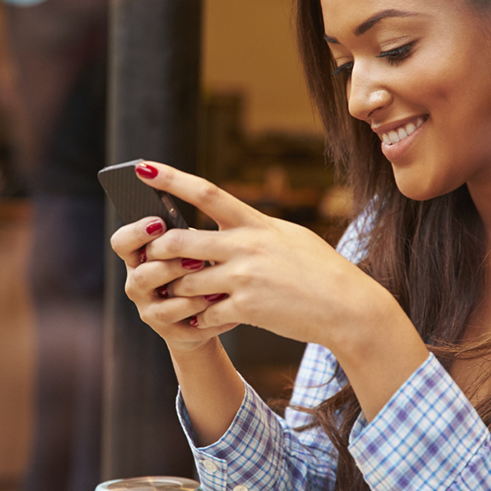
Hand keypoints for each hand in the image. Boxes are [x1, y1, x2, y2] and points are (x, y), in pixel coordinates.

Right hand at [110, 213, 236, 353]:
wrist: (200, 313)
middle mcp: (138, 285)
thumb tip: (195, 232)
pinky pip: (185, 328)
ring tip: (214, 291)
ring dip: (190, 298)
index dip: (136, 233)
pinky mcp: (169, 332)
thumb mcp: (188, 248)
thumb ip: (185, 237)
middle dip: (170, 268)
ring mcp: (150, 310)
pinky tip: (223, 307)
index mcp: (138, 258)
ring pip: (162, 308)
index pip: (122, 243)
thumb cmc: (193, 270)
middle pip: (142, 276)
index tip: (159, 224)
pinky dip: (206, 318)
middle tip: (197, 261)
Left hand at [116, 161, 430, 419]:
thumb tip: (227, 222)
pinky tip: (205, 322)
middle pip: (181, 240)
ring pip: (187, 282)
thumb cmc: (320, 271)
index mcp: (256, 223)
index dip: (171, 179)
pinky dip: (201, 320)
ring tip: (177, 296)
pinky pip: (207, 315)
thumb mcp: (289, 238)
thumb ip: (255, 230)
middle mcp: (247, 246)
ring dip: (177, 291)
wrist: (348, 308)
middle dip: (157, 249)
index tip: (142, 169)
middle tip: (148, 254)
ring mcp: (246, 277)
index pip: (207, 193)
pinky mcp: (248, 308)